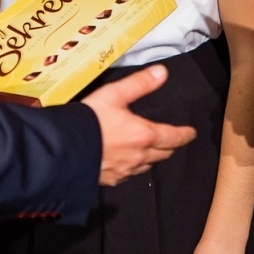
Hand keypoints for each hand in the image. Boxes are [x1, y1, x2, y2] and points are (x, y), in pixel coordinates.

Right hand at [82, 66, 197, 185]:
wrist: (62, 151)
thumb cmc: (89, 121)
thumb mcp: (114, 94)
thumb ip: (139, 84)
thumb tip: (162, 73)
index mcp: (144, 135)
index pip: (174, 137)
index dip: (185, 135)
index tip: (191, 133)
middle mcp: (139, 156)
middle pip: (164, 154)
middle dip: (170, 146)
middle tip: (173, 140)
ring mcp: (125, 171)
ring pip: (147, 166)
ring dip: (153, 157)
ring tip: (151, 150)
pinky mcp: (111, 180)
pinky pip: (129, 174)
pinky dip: (133, 166)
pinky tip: (126, 161)